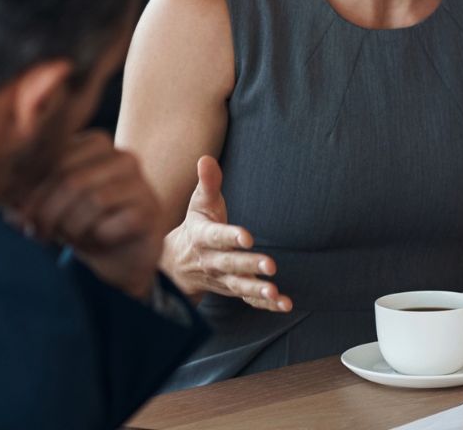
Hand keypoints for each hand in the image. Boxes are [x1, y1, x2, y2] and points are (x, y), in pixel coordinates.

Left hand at [19, 130, 162, 299]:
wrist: (122, 258)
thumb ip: (30, 199)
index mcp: (94, 145)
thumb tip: (3, 206)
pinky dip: (95, 238)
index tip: (15, 216)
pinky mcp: (149, 212)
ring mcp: (140, 183)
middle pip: (71, 179)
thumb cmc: (84, 225)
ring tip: (67, 239)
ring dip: (71, 227)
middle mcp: (122, 157)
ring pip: (92, 200)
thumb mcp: (53, 208)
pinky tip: (96, 242)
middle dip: (47, 211)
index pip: (55, 159)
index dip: (31, 190)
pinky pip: (112, 223)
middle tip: (36, 233)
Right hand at [163, 155, 290, 311]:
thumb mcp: (199, 204)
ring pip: (239, 287)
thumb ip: (207, 183)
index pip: (216, 237)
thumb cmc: (196, 226)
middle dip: (249, 265)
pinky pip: (249, 300)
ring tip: (274, 292)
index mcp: (203, 237)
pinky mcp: (233, 290)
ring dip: (257, 290)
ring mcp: (222, 279)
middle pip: (230, 264)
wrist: (178, 265)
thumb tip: (206, 158)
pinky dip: (266, 305)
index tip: (247, 236)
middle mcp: (212, 261)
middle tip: (270, 266)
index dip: (230, 237)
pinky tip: (285, 304)